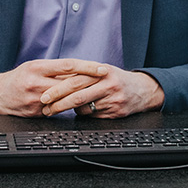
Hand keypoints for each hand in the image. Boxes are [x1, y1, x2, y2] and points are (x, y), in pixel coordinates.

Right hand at [0, 58, 108, 115]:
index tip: (102, 69)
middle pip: (70, 83)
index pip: (68, 65)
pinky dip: (67, 107)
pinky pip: (57, 111)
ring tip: (95, 94)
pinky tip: (76, 106)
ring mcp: (36, 99)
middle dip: (90, 83)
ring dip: (80, 97)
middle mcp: (37, 82)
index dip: (87, 67)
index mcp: (38, 67)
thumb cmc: (18, 78)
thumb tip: (78, 69)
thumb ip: (54, 69)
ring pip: (66, 99)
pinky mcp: (36, 113)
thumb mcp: (34, 67)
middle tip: (106, 82)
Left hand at [40, 65, 164, 117]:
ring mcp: (113, 99)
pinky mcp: (116, 112)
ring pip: (84, 109)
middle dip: (59, 104)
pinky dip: (85, 114)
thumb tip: (56, 82)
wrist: (143, 90)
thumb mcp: (102, 71)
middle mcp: (107, 84)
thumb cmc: (116, 79)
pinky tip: (86, 110)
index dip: (58, 89)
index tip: (44, 96)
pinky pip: (94, 117)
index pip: (75, 80)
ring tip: (62, 108)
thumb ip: (83, 74)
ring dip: (71, 111)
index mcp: (101, 71)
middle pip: (78, 96)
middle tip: (46, 108)